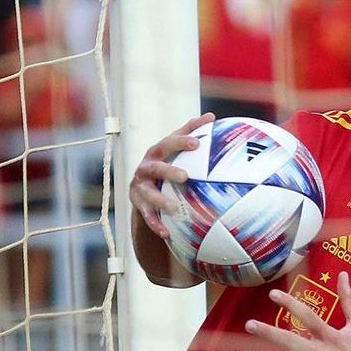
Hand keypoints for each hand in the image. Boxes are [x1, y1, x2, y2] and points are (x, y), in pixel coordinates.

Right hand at [129, 112, 214, 238]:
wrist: (144, 188)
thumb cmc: (166, 163)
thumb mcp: (176, 149)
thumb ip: (191, 132)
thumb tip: (212, 116)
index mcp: (156, 152)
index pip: (168, 143)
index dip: (182, 142)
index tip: (198, 143)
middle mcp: (145, 167)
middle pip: (155, 168)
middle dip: (169, 171)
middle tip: (185, 177)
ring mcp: (140, 187)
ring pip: (148, 194)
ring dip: (160, 201)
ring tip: (174, 208)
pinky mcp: (138, 204)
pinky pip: (146, 216)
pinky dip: (156, 225)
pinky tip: (166, 234)